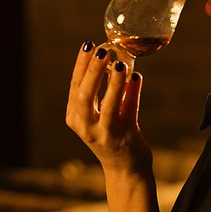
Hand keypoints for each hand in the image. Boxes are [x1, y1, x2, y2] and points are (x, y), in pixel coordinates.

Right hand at [65, 41, 151, 172]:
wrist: (125, 168)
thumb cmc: (111, 134)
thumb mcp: (98, 114)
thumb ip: (101, 91)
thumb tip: (113, 58)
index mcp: (74, 117)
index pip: (75, 87)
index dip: (81, 64)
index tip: (88, 44)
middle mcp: (85, 127)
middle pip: (85, 96)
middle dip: (93, 71)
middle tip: (103, 50)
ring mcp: (104, 134)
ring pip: (107, 106)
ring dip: (113, 83)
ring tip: (120, 64)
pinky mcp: (124, 137)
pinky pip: (129, 111)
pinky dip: (133, 93)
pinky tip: (136, 77)